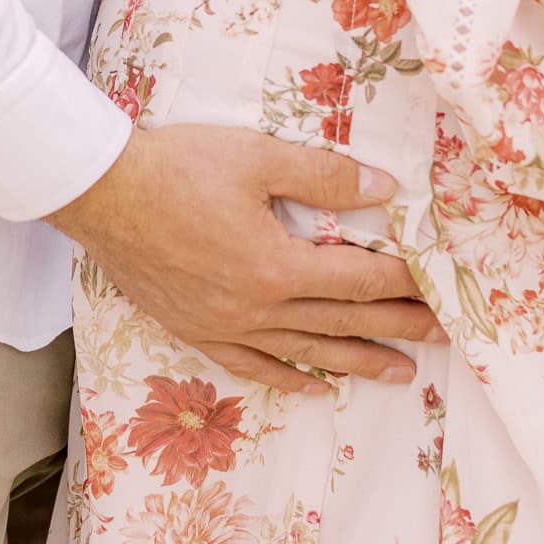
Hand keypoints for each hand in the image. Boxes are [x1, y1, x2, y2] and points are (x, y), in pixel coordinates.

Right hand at [48, 124, 446, 391]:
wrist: (103, 193)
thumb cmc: (178, 166)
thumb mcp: (258, 157)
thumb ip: (324, 176)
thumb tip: (384, 190)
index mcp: (276, 266)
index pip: (357, 279)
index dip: (402, 282)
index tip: (438, 286)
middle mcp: (256, 308)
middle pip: (341, 321)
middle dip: (395, 326)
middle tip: (440, 335)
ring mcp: (224, 326)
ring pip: (304, 352)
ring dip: (356, 361)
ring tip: (399, 373)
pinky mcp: (196, 330)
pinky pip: (252, 366)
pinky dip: (288, 379)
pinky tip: (315, 386)